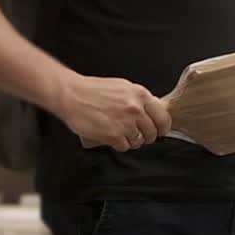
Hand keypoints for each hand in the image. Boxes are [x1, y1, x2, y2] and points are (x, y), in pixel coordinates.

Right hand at [53, 72, 171, 151]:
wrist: (71, 95)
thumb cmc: (93, 90)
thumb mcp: (123, 87)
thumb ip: (138, 98)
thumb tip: (150, 109)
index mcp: (140, 95)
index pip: (163, 117)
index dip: (162, 127)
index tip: (160, 131)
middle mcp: (136, 109)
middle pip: (152, 132)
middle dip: (147, 136)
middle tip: (139, 135)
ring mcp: (125, 123)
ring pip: (139, 141)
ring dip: (133, 141)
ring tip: (123, 135)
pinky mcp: (113, 135)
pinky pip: (125, 146)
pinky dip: (121, 145)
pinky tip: (114, 138)